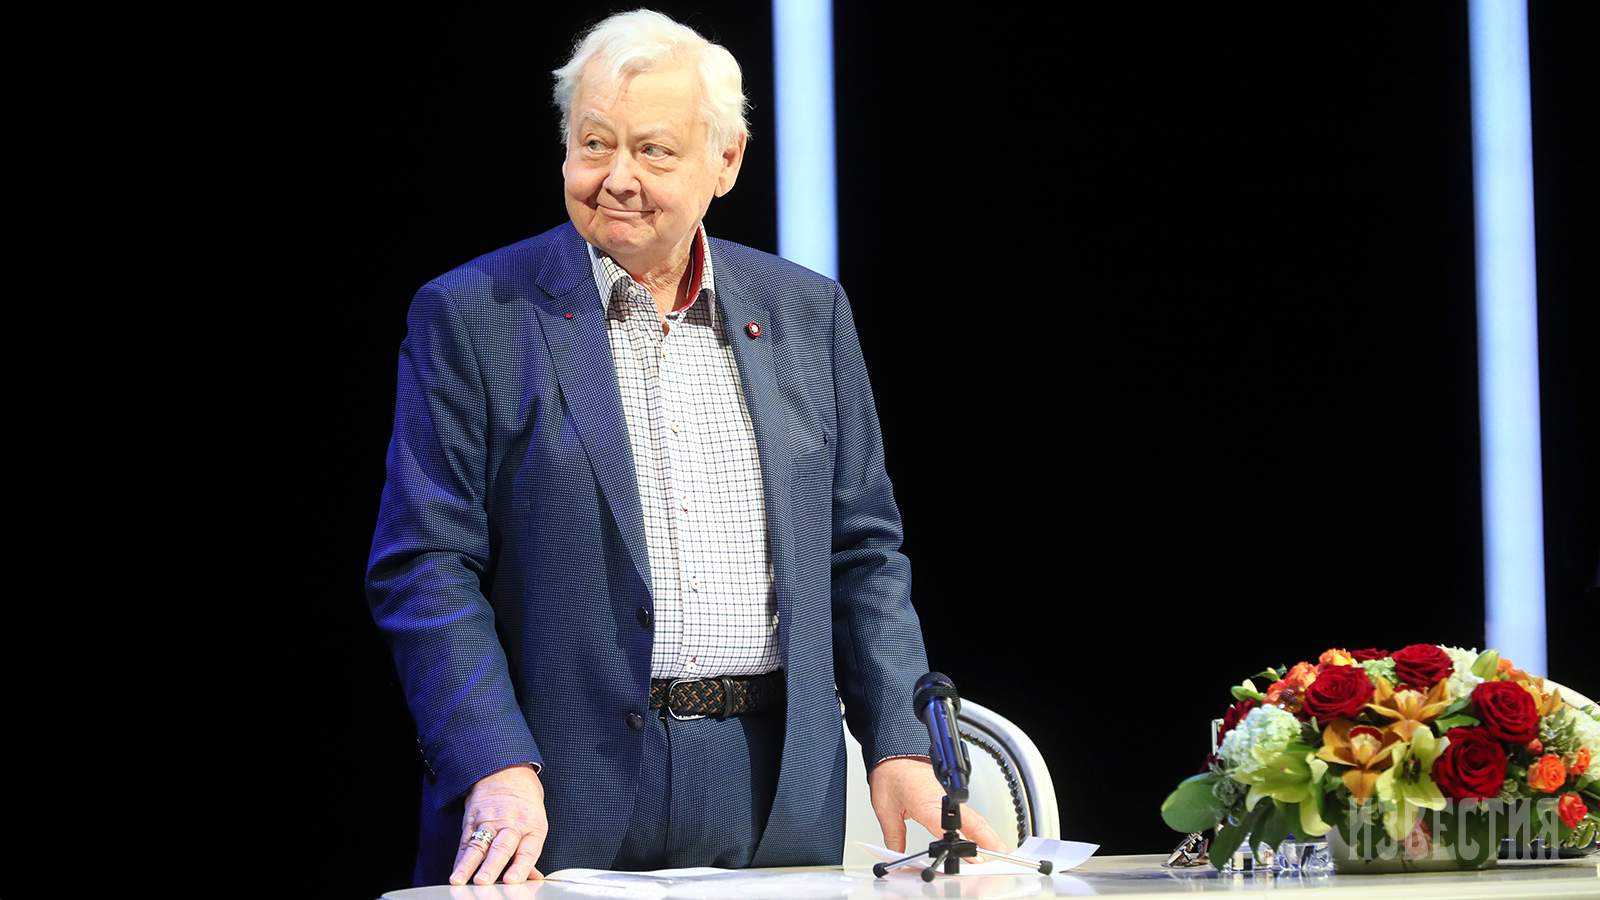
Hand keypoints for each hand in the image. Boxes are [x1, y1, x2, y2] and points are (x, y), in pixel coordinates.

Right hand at [450, 763, 548, 884]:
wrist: (507, 770)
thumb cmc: (523, 799)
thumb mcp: (535, 822)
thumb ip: (529, 852)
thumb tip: (531, 877)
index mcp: (532, 827)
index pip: (528, 850)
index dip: (520, 866)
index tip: (512, 880)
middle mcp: (512, 824)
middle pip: (501, 848)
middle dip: (491, 866)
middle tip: (484, 881)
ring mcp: (491, 821)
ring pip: (479, 845)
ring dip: (468, 864)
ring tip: (460, 878)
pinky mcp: (473, 819)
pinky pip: (465, 841)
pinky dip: (460, 858)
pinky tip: (456, 870)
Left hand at [867, 757, 1004, 859]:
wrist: (894, 751)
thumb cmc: (890, 773)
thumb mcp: (885, 809)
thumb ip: (893, 835)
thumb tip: (896, 854)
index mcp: (925, 801)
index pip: (947, 826)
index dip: (962, 843)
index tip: (974, 858)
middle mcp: (942, 798)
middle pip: (971, 821)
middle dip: (988, 840)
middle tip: (1000, 856)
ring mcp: (949, 796)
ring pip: (974, 817)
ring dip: (988, 834)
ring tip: (999, 851)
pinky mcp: (951, 795)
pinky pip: (970, 813)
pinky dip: (981, 827)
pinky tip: (985, 838)